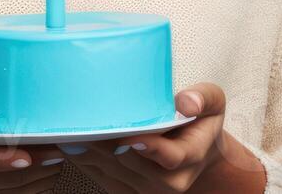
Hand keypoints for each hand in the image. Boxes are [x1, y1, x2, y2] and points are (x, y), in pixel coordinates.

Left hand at [61, 84, 264, 192]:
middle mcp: (169, 181)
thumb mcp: (214, 102)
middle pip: (131, 163)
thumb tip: (185, 102)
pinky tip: (69, 144)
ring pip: (113, 172)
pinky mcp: (131, 193)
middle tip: (81, 123)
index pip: (169, 156)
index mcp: (190, 156)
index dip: (148, 146)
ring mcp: (148, 190)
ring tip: (68, 131)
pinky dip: (85, 162)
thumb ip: (203, 98)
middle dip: (106, 144)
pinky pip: (103, 179)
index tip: (130, 134)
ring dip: (89, 153)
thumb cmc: (201, 123)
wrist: (200, 153)